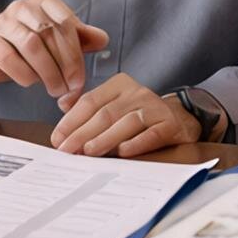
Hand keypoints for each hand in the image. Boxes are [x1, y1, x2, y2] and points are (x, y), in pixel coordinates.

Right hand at [0, 0, 108, 99]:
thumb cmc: (33, 44)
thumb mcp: (60, 39)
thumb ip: (82, 37)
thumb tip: (103, 40)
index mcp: (44, 1)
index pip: (65, 22)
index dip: (75, 52)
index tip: (80, 77)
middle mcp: (22, 7)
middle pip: (49, 33)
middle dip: (64, 65)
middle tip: (71, 88)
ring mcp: (2, 23)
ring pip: (31, 45)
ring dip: (47, 72)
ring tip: (55, 90)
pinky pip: (9, 59)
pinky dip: (25, 74)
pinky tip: (32, 82)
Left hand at [50, 73, 201, 155]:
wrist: (180, 118)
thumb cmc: (139, 114)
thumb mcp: (114, 103)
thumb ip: (89, 106)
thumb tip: (62, 105)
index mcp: (119, 85)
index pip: (90, 101)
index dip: (71, 120)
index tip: (57, 139)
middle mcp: (136, 92)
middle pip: (105, 113)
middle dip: (82, 133)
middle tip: (67, 150)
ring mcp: (154, 107)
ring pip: (126, 122)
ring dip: (105, 138)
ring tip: (89, 151)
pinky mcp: (169, 124)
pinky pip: (151, 134)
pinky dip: (136, 143)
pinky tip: (123, 152)